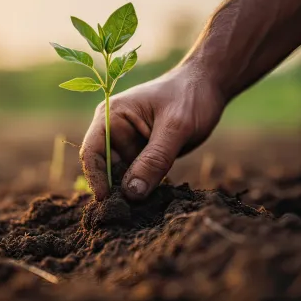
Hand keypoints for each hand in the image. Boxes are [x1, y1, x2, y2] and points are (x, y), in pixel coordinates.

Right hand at [80, 65, 225, 200]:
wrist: (209, 86)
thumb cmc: (190, 96)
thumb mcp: (176, 128)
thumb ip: (154, 160)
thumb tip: (132, 193)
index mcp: (112, 116)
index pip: (92, 152)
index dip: (96, 178)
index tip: (107, 201)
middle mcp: (114, 131)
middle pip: (106, 169)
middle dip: (116, 191)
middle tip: (130, 214)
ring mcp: (129, 144)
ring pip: (122, 177)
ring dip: (132, 193)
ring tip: (145, 210)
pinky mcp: (143, 154)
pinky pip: (138, 177)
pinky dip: (145, 189)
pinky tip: (155, 201)